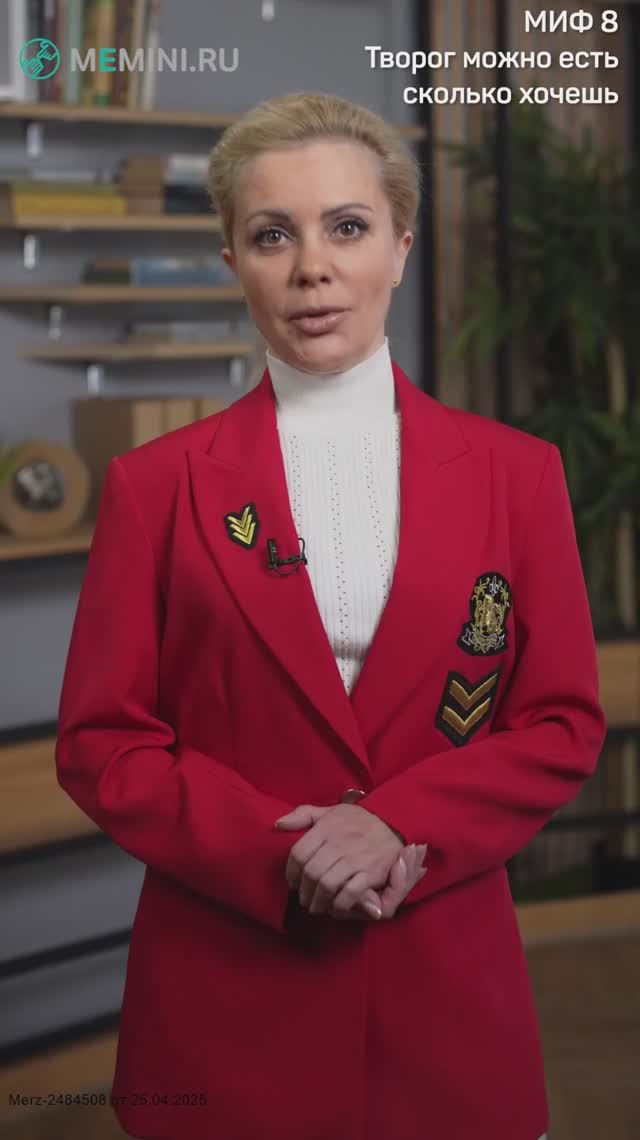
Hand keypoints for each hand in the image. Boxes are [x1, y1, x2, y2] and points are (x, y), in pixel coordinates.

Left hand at [274, 802, 427, 920]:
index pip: (298, 854)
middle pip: (311, 873)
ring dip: (318, 902)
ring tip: (316, 906)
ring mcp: (355, 858)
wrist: (394, 821)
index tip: (292, 882)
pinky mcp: (371, 872)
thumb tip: (278, 824)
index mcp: (326, 827)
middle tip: (304, 899)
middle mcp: (338, 843)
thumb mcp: (330, 811)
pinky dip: (339, 904)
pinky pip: (350, 894)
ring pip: (327, 885)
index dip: (291, 873)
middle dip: (303, 892)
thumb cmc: (358, 819)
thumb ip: (303, 815)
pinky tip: (335, 907)